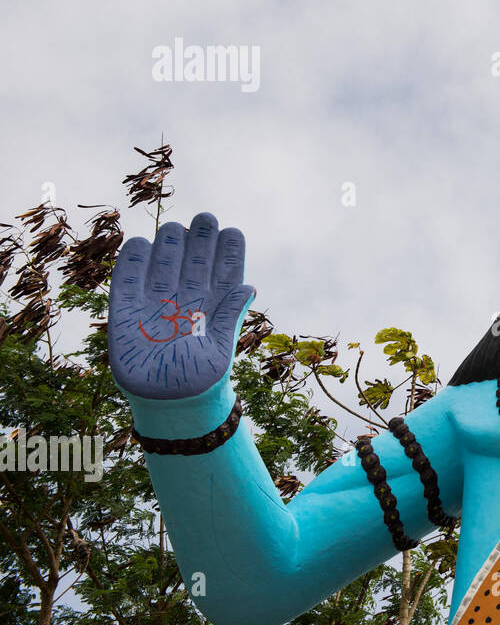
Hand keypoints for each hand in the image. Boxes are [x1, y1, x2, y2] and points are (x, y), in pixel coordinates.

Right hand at [108, 213, 254, 400]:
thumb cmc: (201, 379)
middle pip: (193, 259)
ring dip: (169, 244)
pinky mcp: (126, 310)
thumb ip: (229, 318)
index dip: (228, 250)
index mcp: (214, 303)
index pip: (224, 270)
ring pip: (163, 262)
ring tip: (176, 230)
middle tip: (205, 220)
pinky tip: (141, 243)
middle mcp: (187, 296)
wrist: (168, 404)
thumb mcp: (221, 350)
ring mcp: (157, 300)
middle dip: (200, 239)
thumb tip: (248, 287)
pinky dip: (133, 261)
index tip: (232, 232)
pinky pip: (127, 279)